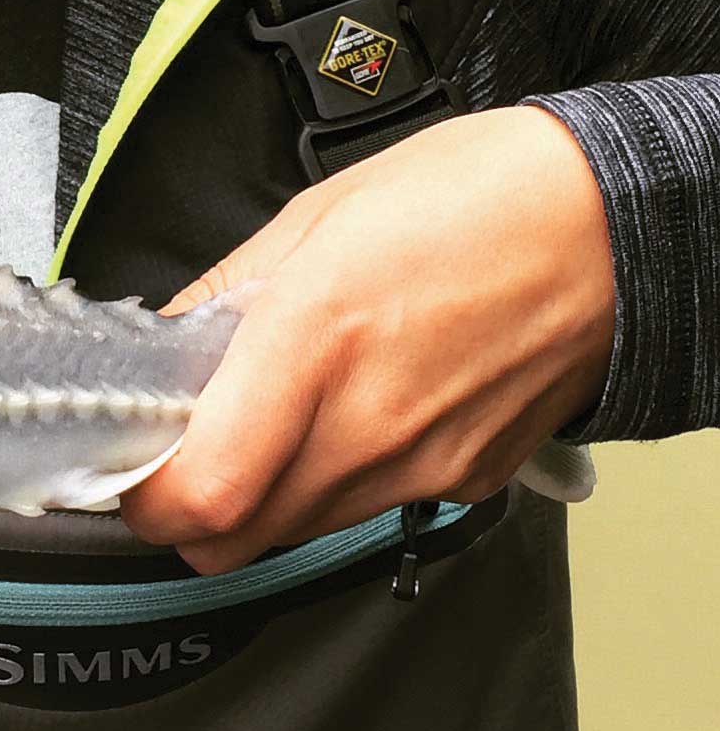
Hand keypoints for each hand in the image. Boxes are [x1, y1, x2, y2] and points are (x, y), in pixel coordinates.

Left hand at [119, 105, 614, 574]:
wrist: (604, 224)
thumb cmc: (467, 196)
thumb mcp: (311, 216)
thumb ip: (226, 294)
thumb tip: (165, 347)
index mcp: (315, 336)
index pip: (206, 487)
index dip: (146, 499)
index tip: (126, 465)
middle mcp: (369, 421)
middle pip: (238, 534)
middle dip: (189, 506)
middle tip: (179, 445)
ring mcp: (423, 464)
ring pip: (299, 529)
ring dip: (259, 495)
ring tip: (264, 414)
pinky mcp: (465, 482)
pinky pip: (368, 507)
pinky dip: (332, 479)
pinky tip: (342, 412)